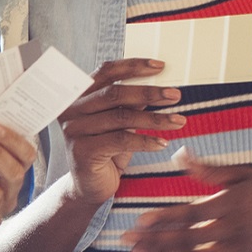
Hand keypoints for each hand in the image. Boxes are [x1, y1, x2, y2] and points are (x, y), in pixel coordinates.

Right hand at [56, 58, 186, 202]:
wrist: (89, 186)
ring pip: (121, 117)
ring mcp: (74, 130)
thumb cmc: (106, 150)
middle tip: (175, 95)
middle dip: (149, 92)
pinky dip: (146, 141)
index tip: (160, 66)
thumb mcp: (119, 122)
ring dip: (155, 118)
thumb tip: (160, 85)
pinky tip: (162, 143)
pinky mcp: (82, 150)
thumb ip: (131, 103)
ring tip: (178, 121)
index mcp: (80, 95)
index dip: (133, 66)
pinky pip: (121, 141)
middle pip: (114, 93)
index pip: (106, 72)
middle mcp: (72, 109)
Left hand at [121, 148, 251, 251]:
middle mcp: (233, 230)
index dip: (163, 219)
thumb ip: (210, 170)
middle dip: (155, 242)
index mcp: (230, 204)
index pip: (189, 214)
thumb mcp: (244, 174)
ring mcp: (240, 250)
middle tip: (128, 243)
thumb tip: (179, 156)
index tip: (139, 222)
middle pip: (187, 239)